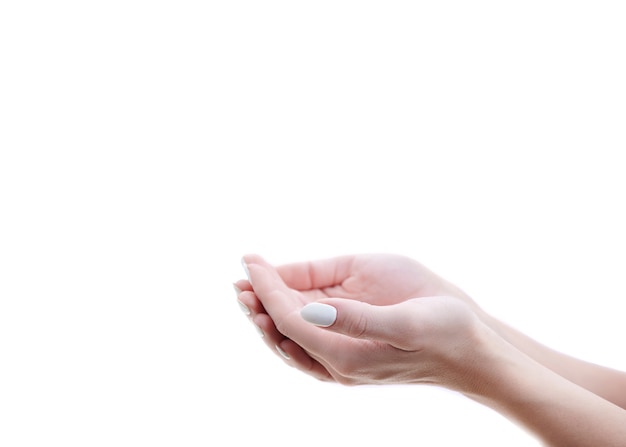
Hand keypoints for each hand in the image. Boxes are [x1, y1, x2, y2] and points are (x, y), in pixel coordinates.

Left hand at [235, 254, 487, 386]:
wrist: (472, 353)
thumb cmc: (448, 333)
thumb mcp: (408, 323)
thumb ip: (358, 318)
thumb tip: (311, 310)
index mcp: (347, 355)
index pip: (291, 319)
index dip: (268, 289)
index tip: (250, 261)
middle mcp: (338, 362)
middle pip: (283, 331)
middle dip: (259, 303)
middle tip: (238, 278)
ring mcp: (343, 360)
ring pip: (292, 337)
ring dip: (268, 313)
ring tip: (248, 289)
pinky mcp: (352, 351)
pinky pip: (309, 338)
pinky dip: (288, 320)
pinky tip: (282, 305)